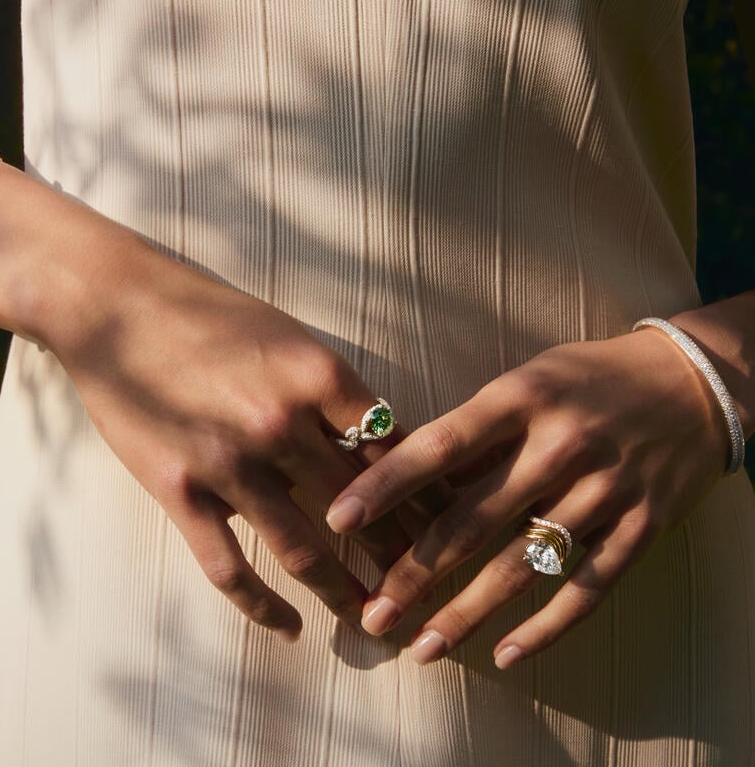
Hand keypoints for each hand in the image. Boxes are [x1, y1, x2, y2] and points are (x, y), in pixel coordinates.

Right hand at [46, 231, 410, 640]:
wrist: (117, 307)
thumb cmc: (211, 314)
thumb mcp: (289, 336)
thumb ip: (332, 393)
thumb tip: (377, 443)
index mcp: (318, 376)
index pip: (395, 450)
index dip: (428, 493)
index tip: (447, 521)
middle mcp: (282, 424)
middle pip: (361, 506)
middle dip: (400, 551)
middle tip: (424, 582)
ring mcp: (230, 463)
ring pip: (304, 551)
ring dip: (345, 592)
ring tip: (373, 616)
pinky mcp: (181, 492)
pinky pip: (230, 569)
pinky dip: (263, 607)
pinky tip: (290, 628)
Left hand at [325, 328, 731, 665]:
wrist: (692, 382)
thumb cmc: (592, 376)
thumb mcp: (529, 379)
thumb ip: (477, 428)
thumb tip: (415, 477)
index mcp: (521, 398)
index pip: (438, 446)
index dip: (385, 484)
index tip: (339, 518)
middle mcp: (559, 447)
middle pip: (472, 521)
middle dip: (415, 573)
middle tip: (373, 613)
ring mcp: (603, 492)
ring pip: (521, 567)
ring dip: (466, 614)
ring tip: (421, 647)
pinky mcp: (640, 528)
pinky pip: (586, 588)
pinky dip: (546, 628)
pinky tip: (507, 655)